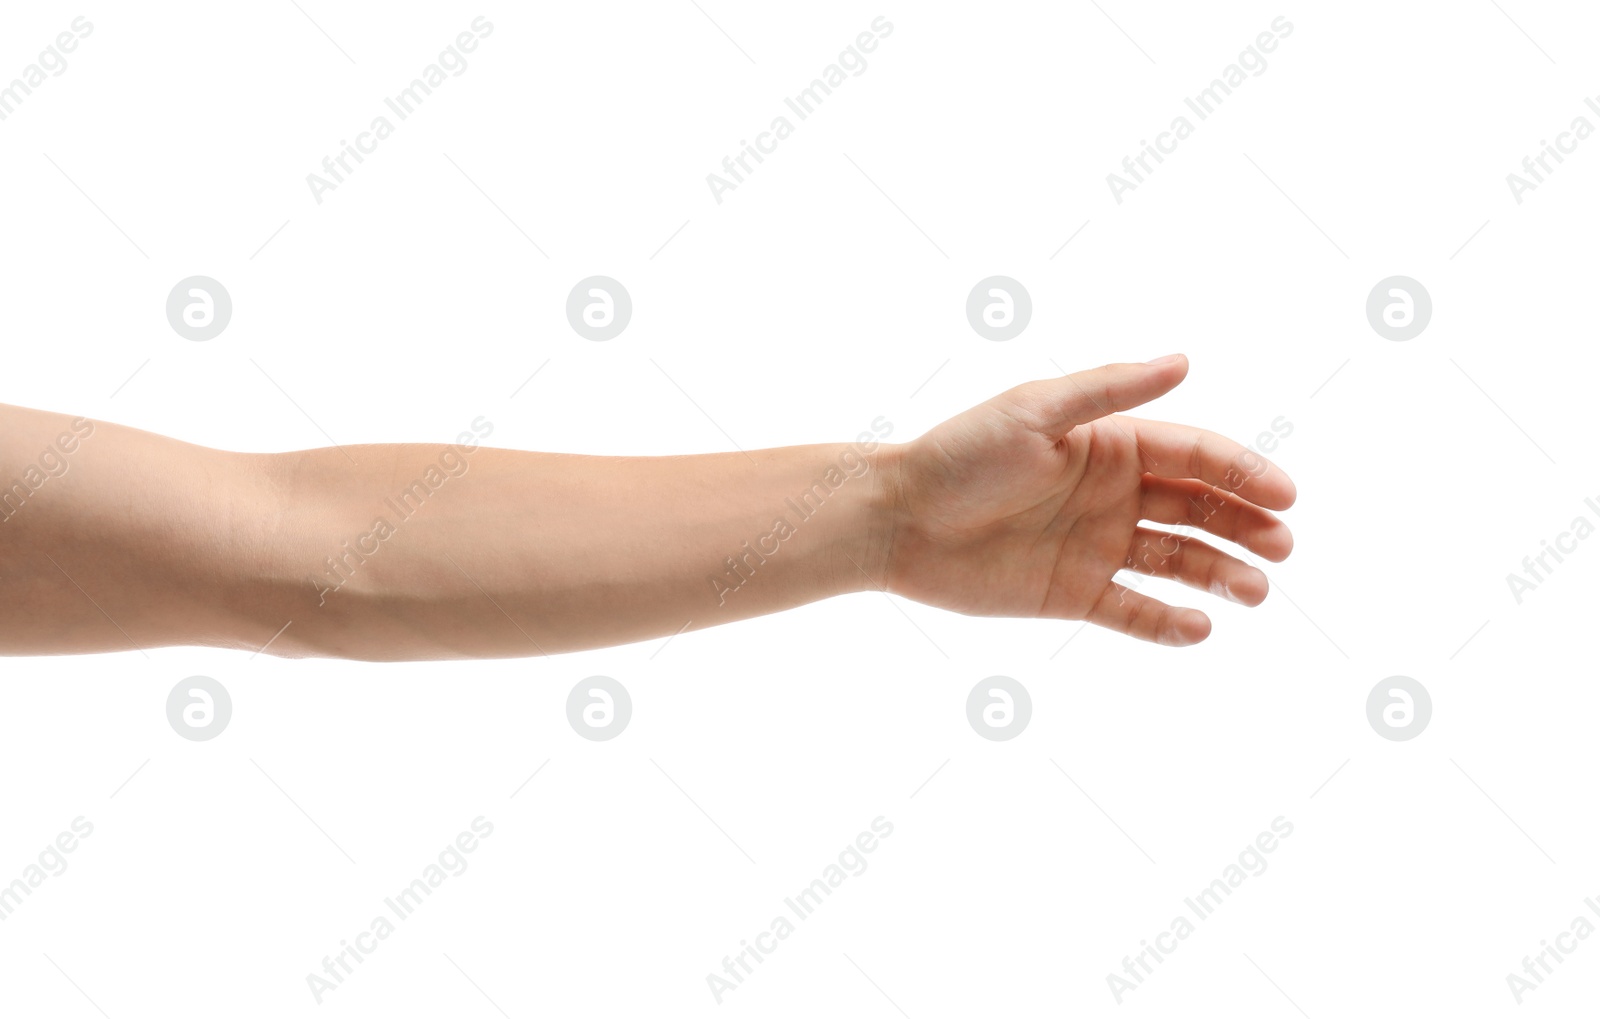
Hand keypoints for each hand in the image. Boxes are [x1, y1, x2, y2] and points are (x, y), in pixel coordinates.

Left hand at [876, 355, 1296, 645]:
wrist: (897, 520)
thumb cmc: (960, 455)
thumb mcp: (1034, 413)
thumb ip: (1108, 391)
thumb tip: (1183, 360)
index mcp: (1110, 444)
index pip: (1194, 455)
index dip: (1242, 473)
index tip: (1284, 496)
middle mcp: (1112, 494)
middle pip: (1198, 509)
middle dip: (1245, 525)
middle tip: (1282, 546)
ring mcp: (1095, 546)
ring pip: (1177, 561)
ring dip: (1221, 574)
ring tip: (1256, 592)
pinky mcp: (1072, 594)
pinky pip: (1133, 611)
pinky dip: (1168, 623)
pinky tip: (1201, 628)